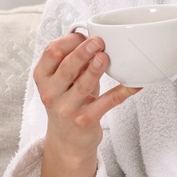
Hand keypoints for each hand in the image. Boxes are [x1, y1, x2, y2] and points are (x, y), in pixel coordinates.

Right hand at [34, 31, 140, 164]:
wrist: (67, 140)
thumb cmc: (68, 102)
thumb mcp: (63, 81)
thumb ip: (73, 62)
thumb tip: (93, 38)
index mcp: (43, 77)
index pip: (51, 52)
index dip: (69, 41)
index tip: (84, 36)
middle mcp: (51, 93)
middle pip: (66, 67)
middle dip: (82, 52)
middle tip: (98, 42)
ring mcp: (67, 109)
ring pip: (83, 85)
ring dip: (95, 69)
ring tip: (105, 57)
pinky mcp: (84, 121)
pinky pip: (106, 102)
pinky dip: (122, 91)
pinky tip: (134, 84)